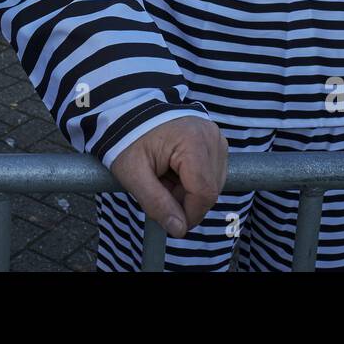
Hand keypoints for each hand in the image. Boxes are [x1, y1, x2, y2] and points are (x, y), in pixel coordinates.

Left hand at [109, 116, 226, 237]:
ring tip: (165, 178)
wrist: (128, 114)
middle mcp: (210, 136)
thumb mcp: (133, 175)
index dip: (190, 214)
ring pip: (213, 183)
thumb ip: (156, 203)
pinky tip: (175, 172)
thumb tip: (179, 229)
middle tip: (160, 190)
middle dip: (186, 201)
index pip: (204, 193)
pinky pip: (212, 172)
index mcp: (192, 141)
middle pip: (210, 189)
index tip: (171, 222)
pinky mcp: (214, 140)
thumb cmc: (128, 140)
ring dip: (190, 191)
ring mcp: (215, 136)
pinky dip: (194, 180)